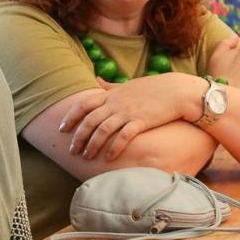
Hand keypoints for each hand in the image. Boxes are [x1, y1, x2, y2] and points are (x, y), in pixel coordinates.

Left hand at [58, 75, 197, 160]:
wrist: (177, 91)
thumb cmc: (153, 88)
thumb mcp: (128, 84)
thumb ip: (111, 86)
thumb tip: (97, 81)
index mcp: (112, 94)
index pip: (84, 104)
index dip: (71, 116)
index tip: (61, 129)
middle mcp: (116, 103)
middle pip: (90, 120)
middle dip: (78, 136)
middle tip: (71, 150)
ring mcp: (128, 112)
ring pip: (103, 129)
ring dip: (93, 144)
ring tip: (86, 156)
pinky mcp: (141, 122)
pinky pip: (123, 136)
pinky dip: (114, 148)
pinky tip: (109, 158)